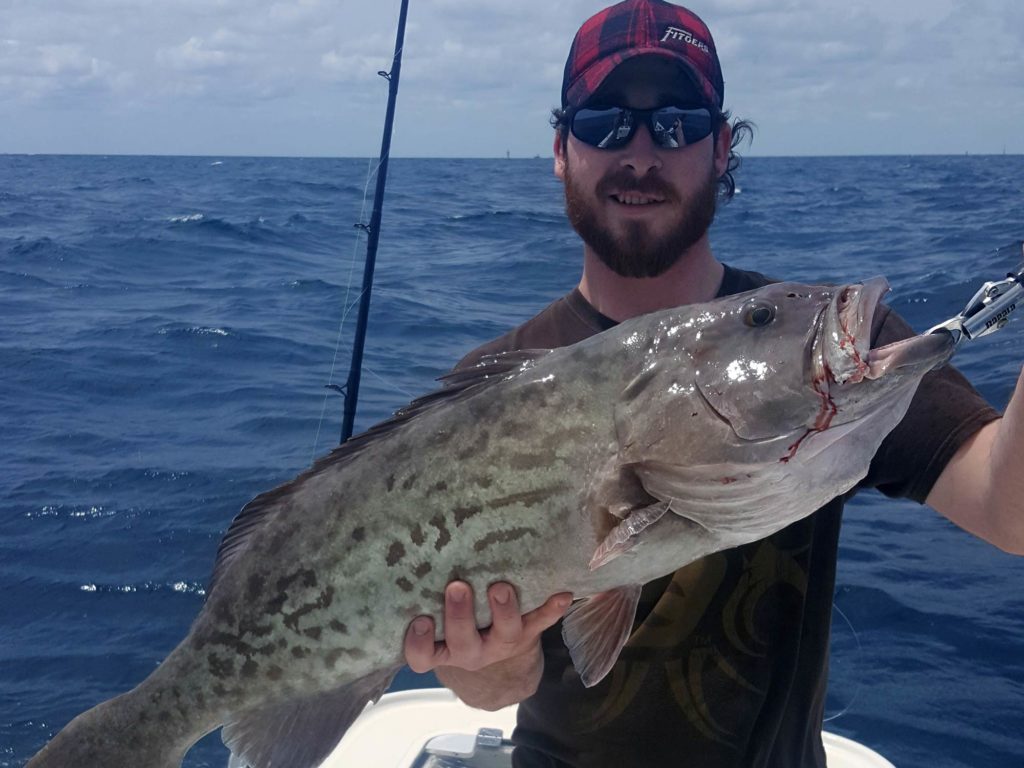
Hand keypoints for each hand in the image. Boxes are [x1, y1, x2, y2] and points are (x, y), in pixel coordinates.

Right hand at [404, 581, 571, 709]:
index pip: (423, 655)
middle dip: (460, 615)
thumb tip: (420, 552)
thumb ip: (427, 598)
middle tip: (457, 587)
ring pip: (503, 633)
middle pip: (463, 642)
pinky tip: (562, 594)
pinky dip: (552, 609)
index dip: (419, 643)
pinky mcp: (527, 633)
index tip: (420, 621)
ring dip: (504, 610)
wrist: (501, 667)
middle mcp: (470, 651)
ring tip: (501, 588)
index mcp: (443, 649)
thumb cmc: (458, 627)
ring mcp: (501, 644)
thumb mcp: (438, 623)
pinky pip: (541, 623)